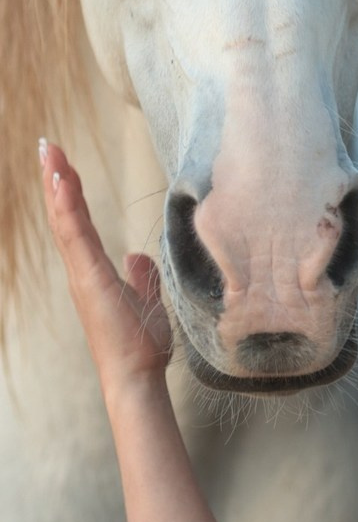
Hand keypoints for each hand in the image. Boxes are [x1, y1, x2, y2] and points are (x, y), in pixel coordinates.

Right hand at [40, 141, 172, 394]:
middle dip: (55, 179)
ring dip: (57, 185)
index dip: (69, 191)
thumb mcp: (148, 299)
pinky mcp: (90, 280)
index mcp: (93, 271)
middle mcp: (82, 270)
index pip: (77, 222)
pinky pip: (76, 237)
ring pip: (65, 221)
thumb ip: (141, 276)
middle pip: (64, 216)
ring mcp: (83, 275)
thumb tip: (137, 256)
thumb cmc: (140, 345)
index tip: (62, 161)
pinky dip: (67, 208)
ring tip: (50, 152)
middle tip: (47, 145)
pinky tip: (63, 183)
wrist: (136, 376)